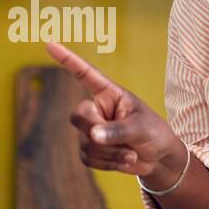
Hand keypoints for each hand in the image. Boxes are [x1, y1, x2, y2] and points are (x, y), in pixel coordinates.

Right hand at [44, 41, 183, 186]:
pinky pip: (88, 159)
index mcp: (109, 93)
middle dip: (98, 132)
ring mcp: (92, 130)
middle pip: (79, 116)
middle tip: (123, 141)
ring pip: (85, 143)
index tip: (50, 45)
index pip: (85, 74)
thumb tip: (93, 136)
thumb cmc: (154, 133)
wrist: (159, 158)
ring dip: (110, 153)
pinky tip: (125, 161)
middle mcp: (97, 109)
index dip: (68, 60)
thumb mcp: (141, 127)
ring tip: (131, 154)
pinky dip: (107, 164)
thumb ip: (118, 129)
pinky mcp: (92, 150)